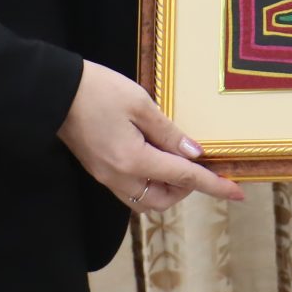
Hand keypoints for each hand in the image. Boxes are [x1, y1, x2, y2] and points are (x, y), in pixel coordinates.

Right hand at [57, 60, 245, 214]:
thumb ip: (169, 132)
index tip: (237, 193)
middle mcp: (119, 177)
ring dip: (166, 189)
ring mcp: (105, 177)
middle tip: (196, 163)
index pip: (184, 178)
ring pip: (145, 200)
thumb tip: (194, 154)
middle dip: (185, 188)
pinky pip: (130, 191)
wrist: (54, 92)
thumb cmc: (97, 90)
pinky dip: (149, 183)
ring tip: (175, 160)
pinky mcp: (98, 171)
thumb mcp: (140, 104)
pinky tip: (154, 158)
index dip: (214, 185)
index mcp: (133, 160)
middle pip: (163, 200)